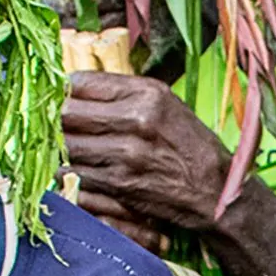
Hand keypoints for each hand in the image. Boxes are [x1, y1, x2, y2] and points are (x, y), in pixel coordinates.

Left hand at [63, 71, 238, 236]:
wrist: (216, 191)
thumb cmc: (189, 145)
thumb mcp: (165, 105)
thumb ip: (123, 94)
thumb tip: (75, 86)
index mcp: (148, 94)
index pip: (81, 84)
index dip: (66, 92)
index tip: (65, 98)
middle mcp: (136, 121)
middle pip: (68, 114)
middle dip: (60, 120)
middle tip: (61, 124)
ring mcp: (126, 155)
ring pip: (67, 145)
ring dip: (62, 147)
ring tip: (71, 147)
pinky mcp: (119, 184)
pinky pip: (75, 173)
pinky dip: (70, 171)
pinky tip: (78, 168)